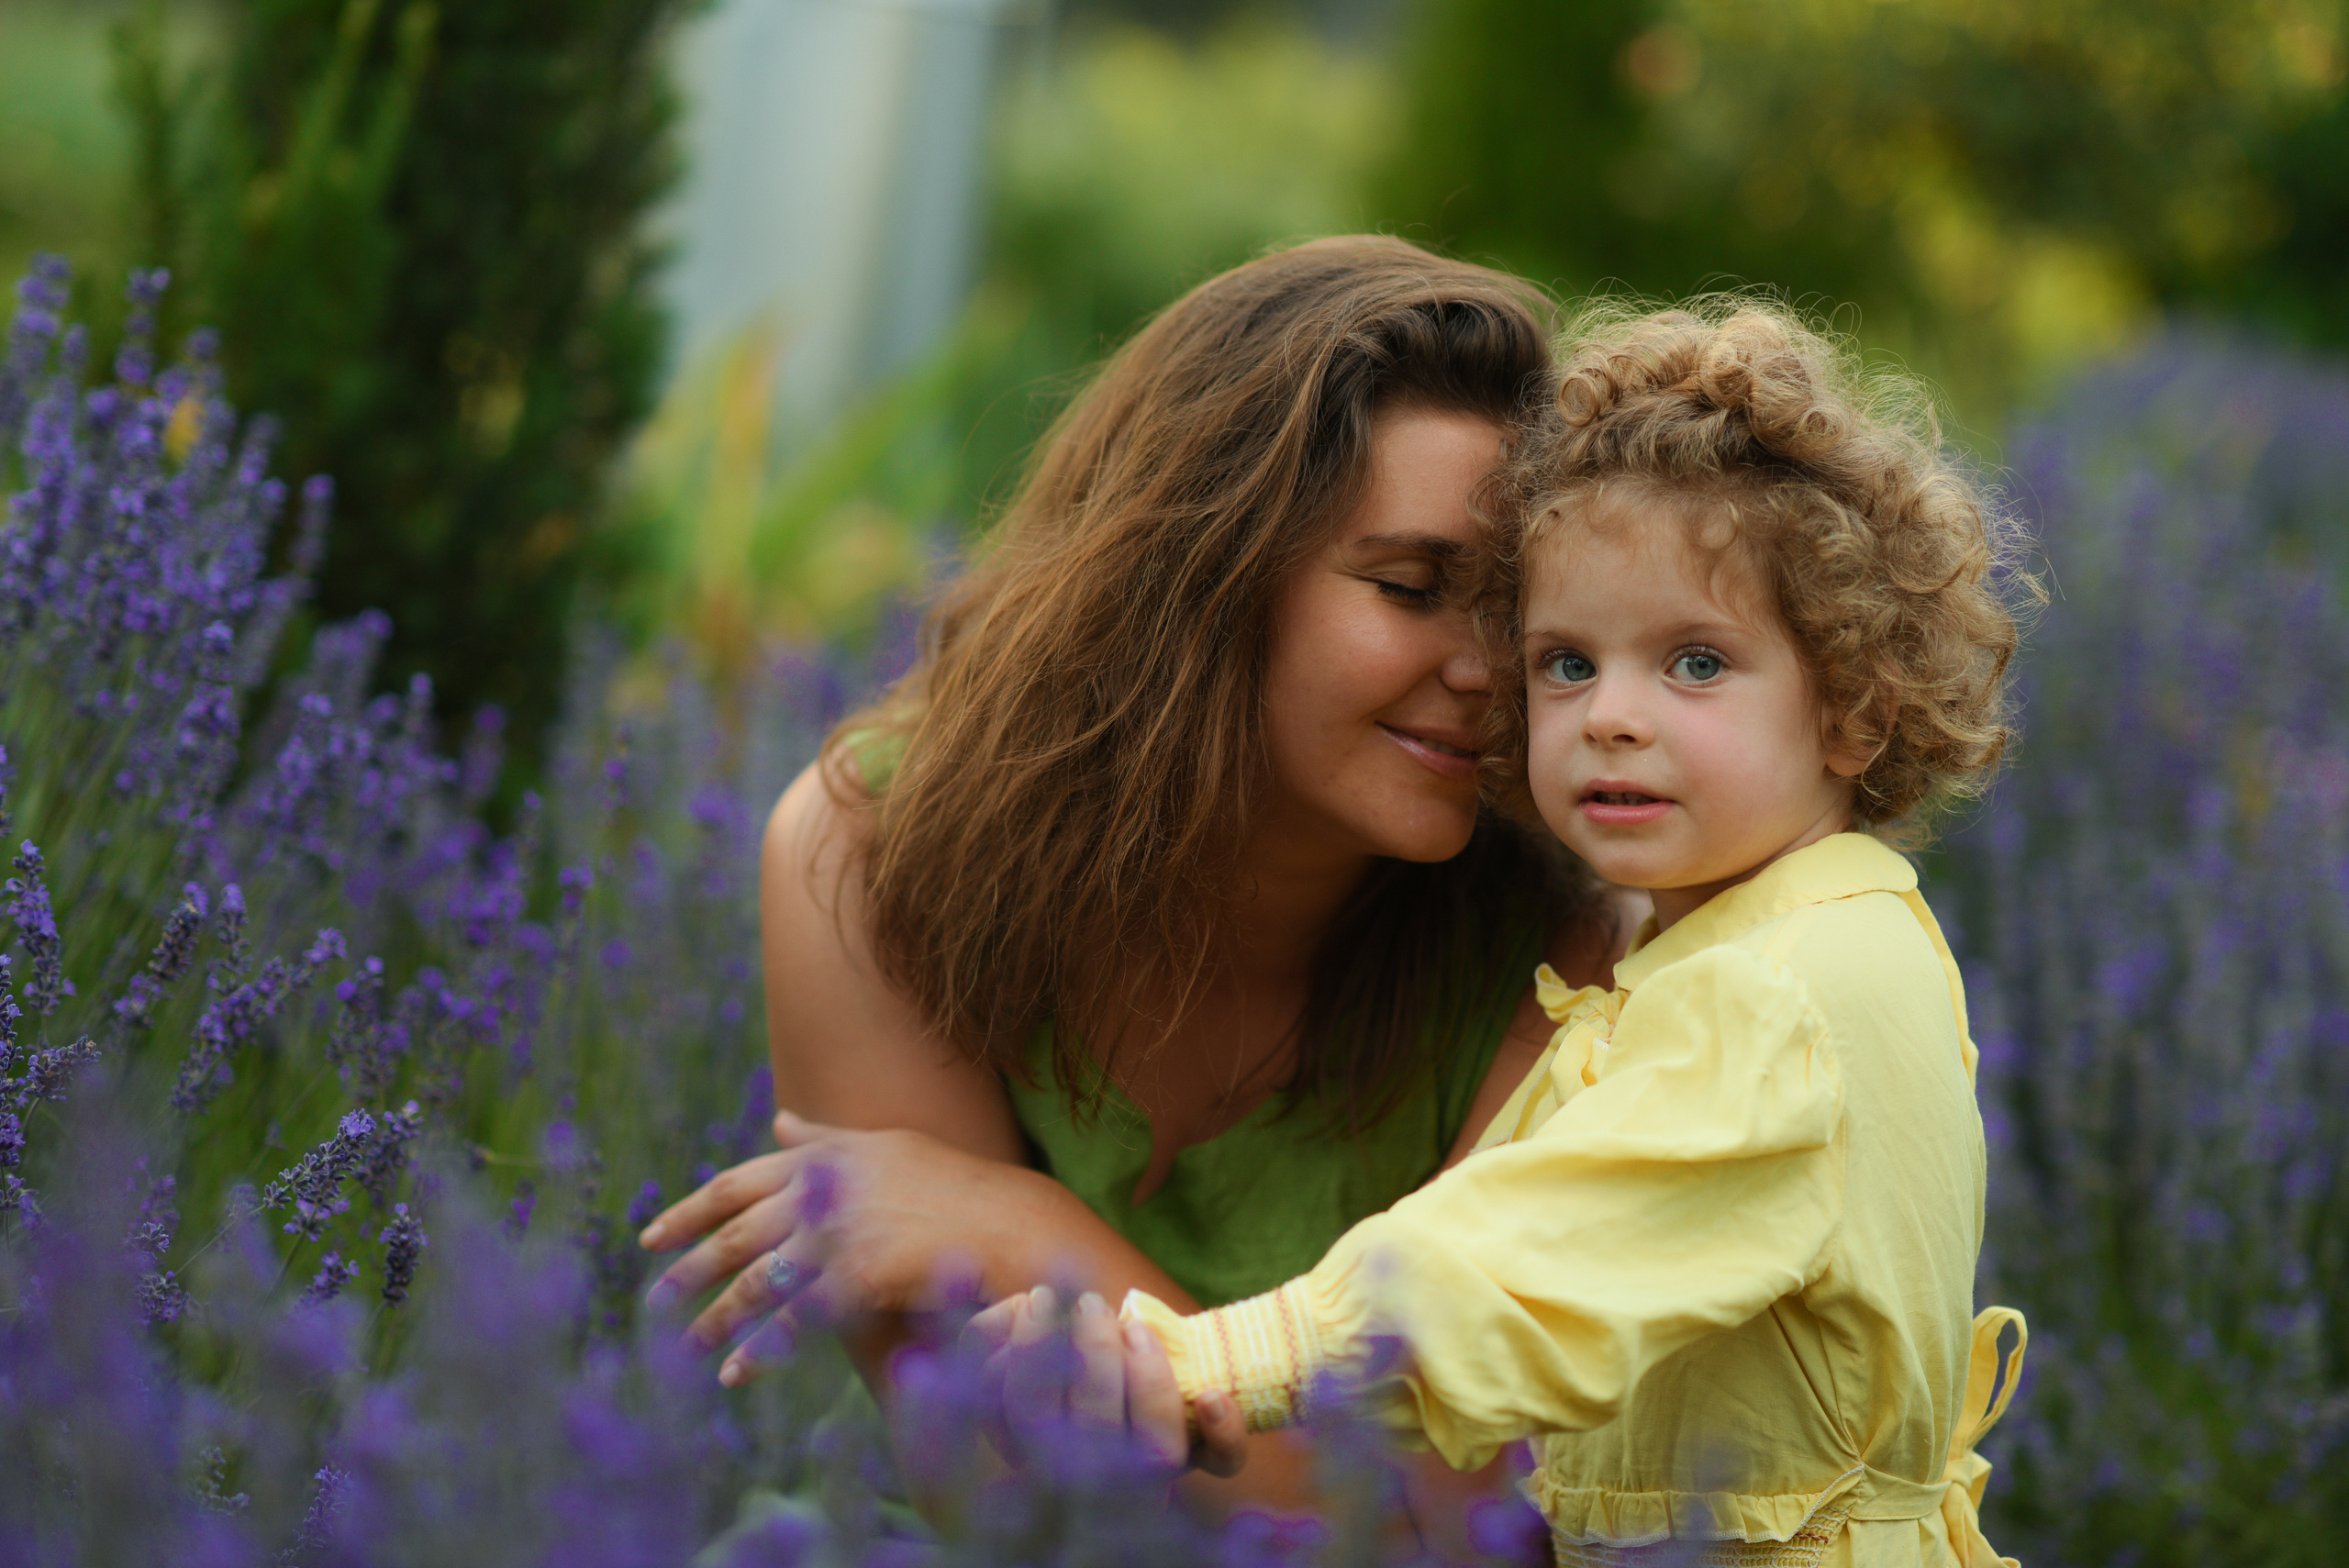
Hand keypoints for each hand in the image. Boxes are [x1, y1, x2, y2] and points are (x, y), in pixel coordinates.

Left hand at [638, 1109, 1078, 1383]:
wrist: (1007, 1222)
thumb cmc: (950, 1184)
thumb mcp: (884, 1146)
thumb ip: (825, 1138)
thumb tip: (781, 1121)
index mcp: (821, 1158)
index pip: (735, 1184)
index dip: (688, 1212)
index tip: (651, 1238)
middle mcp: (821, 1192)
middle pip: (736, 1234)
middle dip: (689, 1269)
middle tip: (655, 1299)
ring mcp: (838, 1234)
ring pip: (756, 1280)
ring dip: (715, 1317)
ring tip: (686, 1347)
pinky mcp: (857, 1278)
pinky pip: (794, 1321)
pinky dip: (759, 1350)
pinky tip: (735, 1373)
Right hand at [964, 1286, 1248, 1478]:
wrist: (1122, 1385)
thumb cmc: (1054, 1363)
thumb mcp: (1007, 1349)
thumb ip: (991, 1332)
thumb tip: (1021, 1305)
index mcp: (1034, 1446)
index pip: (1023, 1412)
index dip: (1030, 1352)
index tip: (1040, 1299)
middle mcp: (1092, 1473)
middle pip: (1091, 1432)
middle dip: (1092, 1355)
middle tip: (1090, 1305)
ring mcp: (1149, 1470)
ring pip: (1157, 1449)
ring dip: (1146, 1379)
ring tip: (1133, 1325)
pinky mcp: (1203, 1456)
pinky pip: (1221, 1461)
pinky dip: (1223, 1431)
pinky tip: (1212, 1394)